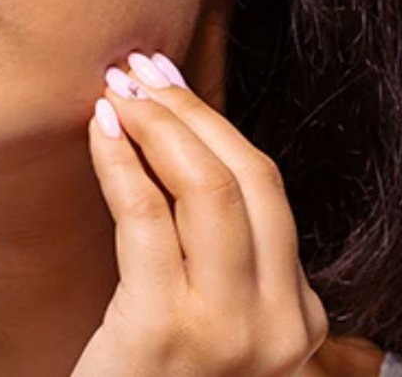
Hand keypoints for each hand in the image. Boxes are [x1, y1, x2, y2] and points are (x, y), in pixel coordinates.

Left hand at [71, 51, 327, 376]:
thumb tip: (188, 149)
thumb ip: (222, 266)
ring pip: (209, 187)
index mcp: (302, 323)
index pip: (268, 195)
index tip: (170, 85)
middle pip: (251, 179)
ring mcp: (232, 333)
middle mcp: (283, 328)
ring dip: (158, 123)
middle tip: (141, 68)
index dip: (216, 127)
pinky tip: (98, 131)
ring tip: (116, 89)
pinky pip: (146, 218)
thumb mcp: (214, 332)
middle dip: (192, 110)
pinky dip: (121, 161)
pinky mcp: (167, 333)